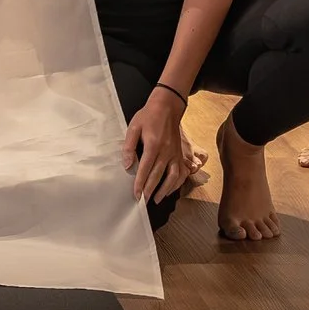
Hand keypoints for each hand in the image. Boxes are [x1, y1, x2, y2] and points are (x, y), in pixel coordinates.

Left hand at [123, 86, 190, 203]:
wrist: (167, 107)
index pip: (145, 169)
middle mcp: (166, 152)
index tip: (136, 195)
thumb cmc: (148, 116)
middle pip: (158, 176)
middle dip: (149, 190)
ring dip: (164, 190)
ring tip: (155, 199)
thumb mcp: (133, 127)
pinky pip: (182, 173)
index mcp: (153, 145)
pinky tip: (169, 190)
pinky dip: (177, 184)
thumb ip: (129, 146)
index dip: (140, 183)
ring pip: (173, 177)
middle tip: (142, 202)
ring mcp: (175, 154)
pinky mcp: (180, 154)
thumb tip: (127, 165)